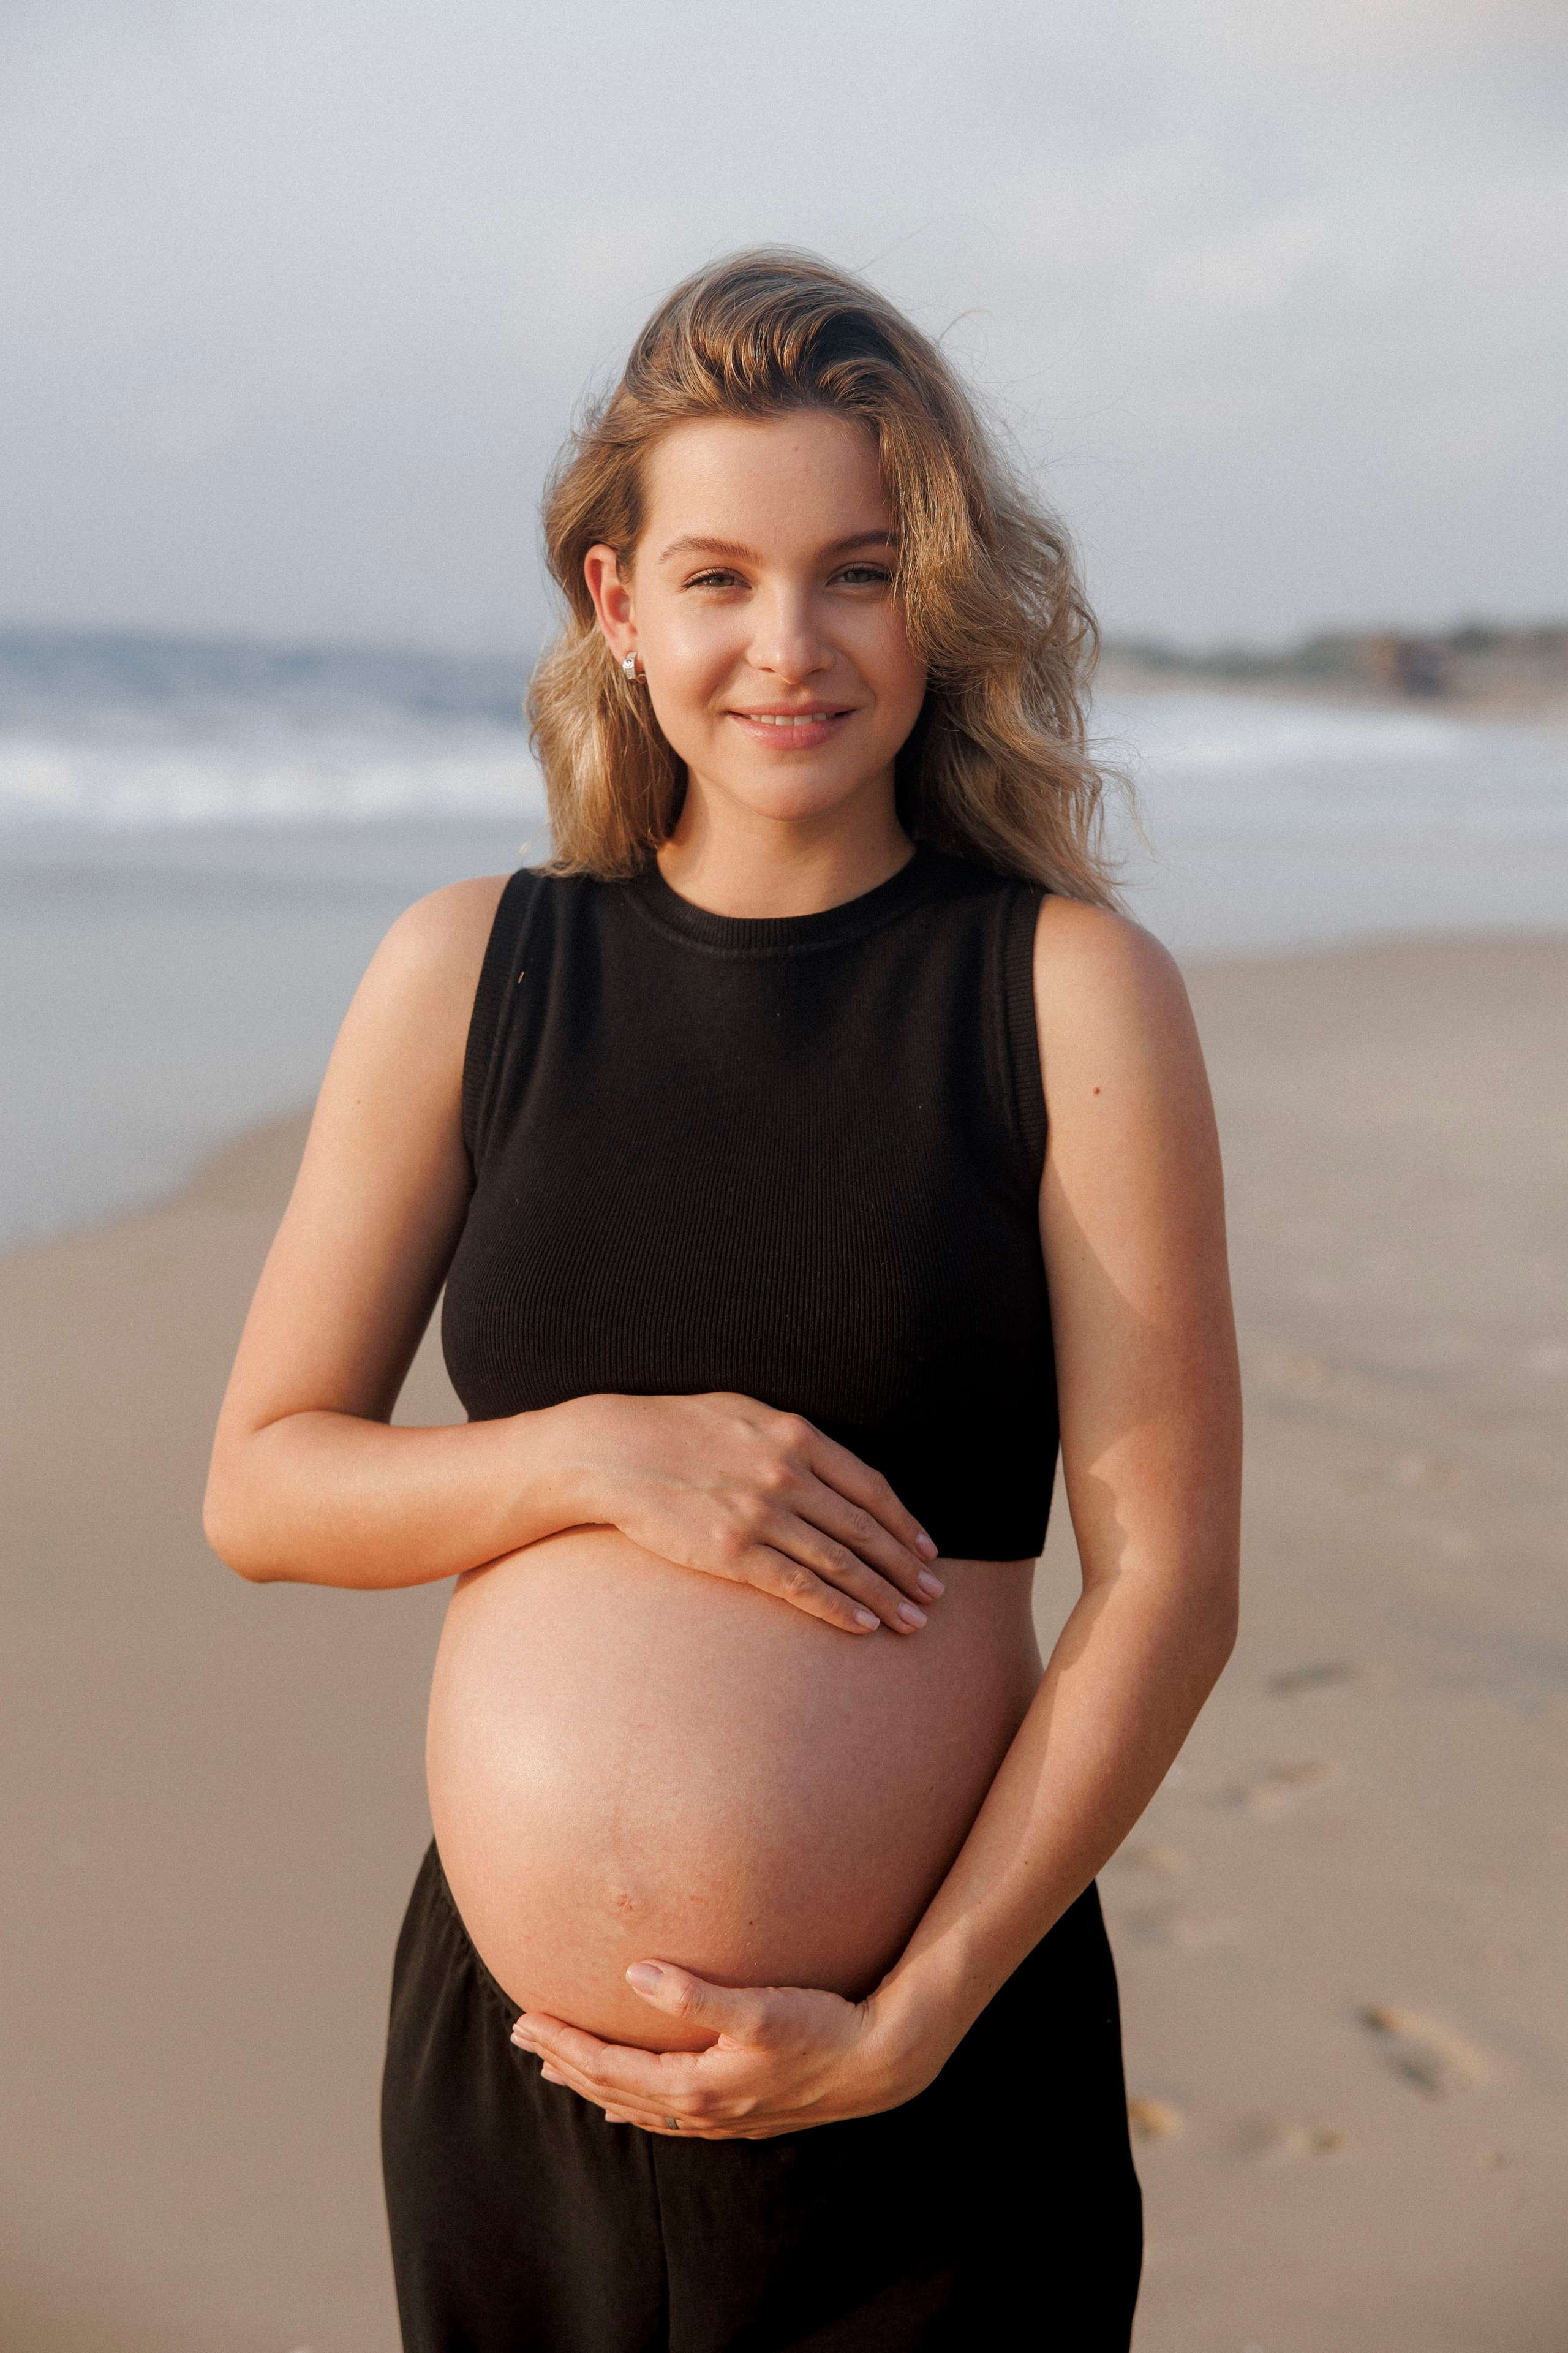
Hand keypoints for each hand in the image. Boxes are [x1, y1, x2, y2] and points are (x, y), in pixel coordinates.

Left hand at [511, 1959, 942, 2139]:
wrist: (879, 2065)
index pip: (608, 2067)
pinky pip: (667, 2115)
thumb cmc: (821, 2029)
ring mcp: (720, 2117)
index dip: (563, 2042)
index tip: (525, 2019)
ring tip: (558, 2067)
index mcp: (694, 2086)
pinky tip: (629, 2105)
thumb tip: (634, 1975)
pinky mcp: (740, 2112)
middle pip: (612, 2088)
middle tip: (521, 2036)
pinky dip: (636, 2104)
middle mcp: (700, 2110)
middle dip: (565, 2062)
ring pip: (637, 2105)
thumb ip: (695, 1993)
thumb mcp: (759, 2008)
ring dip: (594, 2084)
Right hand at [555, 1391, 942, 1633]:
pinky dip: (837, 1607)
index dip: (904, 1523)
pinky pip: (799, 1585)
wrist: (613, 1448)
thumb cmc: (676, 1427)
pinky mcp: (733, 1551)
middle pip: (865, 1529)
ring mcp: (762, 1514)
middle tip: (935, 1595)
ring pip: (841, 1562)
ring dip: (883, 1595)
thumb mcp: (744, 1412)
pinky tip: (862, 1626)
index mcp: (796, 1436)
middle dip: (905, 1567)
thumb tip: (829, 1461)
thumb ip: (791, 1437)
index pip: (870, 1486)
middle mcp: (788, 1474)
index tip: (927, 1549)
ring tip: (912, 1621)